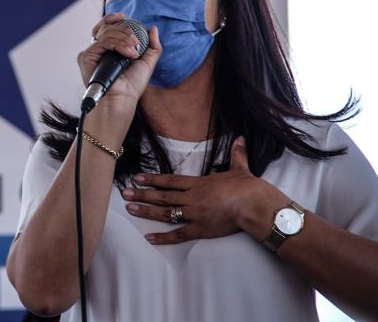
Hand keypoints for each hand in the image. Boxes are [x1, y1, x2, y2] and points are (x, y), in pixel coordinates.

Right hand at [77, 13, 161, 105]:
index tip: (125, 17)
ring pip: (107, 32)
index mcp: (108, 48)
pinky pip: (102, 41)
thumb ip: (152, 45)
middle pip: (108, 27)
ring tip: (134, 52)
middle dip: (126, 31)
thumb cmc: (132, 85)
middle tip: (136, 43)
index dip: (113, 18)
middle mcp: (98, 49)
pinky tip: (128, 54)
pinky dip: (118, 45)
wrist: (123, 98)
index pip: (106, 26)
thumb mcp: (147, 62)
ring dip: (124, 39)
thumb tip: (153, 28)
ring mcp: (92, 52)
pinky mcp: (86, 57)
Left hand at [121, 136, 267, 243]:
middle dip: (142, 194)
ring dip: (146, 211)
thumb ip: (237, 154)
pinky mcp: (200, 229)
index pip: (170, 180)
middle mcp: (191, 198)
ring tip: (130, 209)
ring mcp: (194, 214)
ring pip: (165, 213)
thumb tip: (241, 138)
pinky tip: (150, 238)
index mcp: (198, 183)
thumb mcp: (240, 168)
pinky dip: (164, 237)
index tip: (137, 177)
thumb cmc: (248, 187)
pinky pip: (178, 234)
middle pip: (162, 196)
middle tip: (124, 193)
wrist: (254, 206)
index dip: (152, 179)